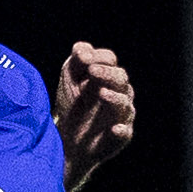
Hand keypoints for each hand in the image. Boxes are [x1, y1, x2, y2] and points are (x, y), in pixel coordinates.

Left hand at [55, 44, 135, 180]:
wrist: (67, 140)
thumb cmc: (72, 106)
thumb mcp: (69, 80)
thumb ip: (76, 61)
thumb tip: (85, 51)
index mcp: (108, 77)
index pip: (110, 60)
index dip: (98, 57)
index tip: (84, 60)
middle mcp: (119, 94)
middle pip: (121, 78)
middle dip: (107, 73)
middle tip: (92, 71)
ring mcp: (121, 116)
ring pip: (124, 104)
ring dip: (114, 98)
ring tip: (101, 94)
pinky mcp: (120, 137)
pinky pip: (124, 133)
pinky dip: (120, 131)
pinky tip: (115, 129)